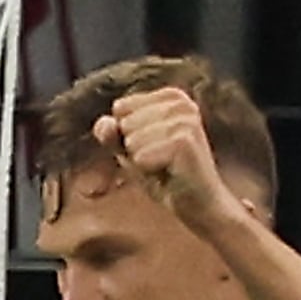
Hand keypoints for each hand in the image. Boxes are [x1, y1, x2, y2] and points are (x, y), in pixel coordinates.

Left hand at [96, 83, 241, 234]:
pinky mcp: (185, 142)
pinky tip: (168, 173)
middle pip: (125, 123)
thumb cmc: (164, 174)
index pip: (121, 108)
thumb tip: (103, 122)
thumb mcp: (130, 151)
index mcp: (173, 97)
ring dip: (141, 160)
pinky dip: (147, 170)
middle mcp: (183, 104)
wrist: (197, 202)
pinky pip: (140, 156)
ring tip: (164, 166)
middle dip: (133, 149)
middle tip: (159, 159)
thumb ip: (111, 134)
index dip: (126, 135)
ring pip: (132, 140)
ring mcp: (187, 121)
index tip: (151, 146)